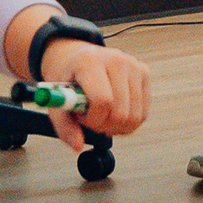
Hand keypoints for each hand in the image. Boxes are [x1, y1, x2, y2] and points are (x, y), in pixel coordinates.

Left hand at [35, 39, 150, 149]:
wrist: (79, 57)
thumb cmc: (69, 78)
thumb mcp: (57, 100)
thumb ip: (64, 125)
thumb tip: (77, 145)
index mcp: (90, 61)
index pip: (102, 101)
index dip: (93, 119)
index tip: (81, 117)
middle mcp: (116, 60)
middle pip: (121, 113)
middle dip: (104, 126)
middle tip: (91, 119)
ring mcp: (133, 65)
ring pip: (135, 117)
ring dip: (117, 126)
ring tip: (102, 115)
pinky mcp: (144, 72)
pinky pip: (143, 113)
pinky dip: (128, 122)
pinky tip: (114, 112)